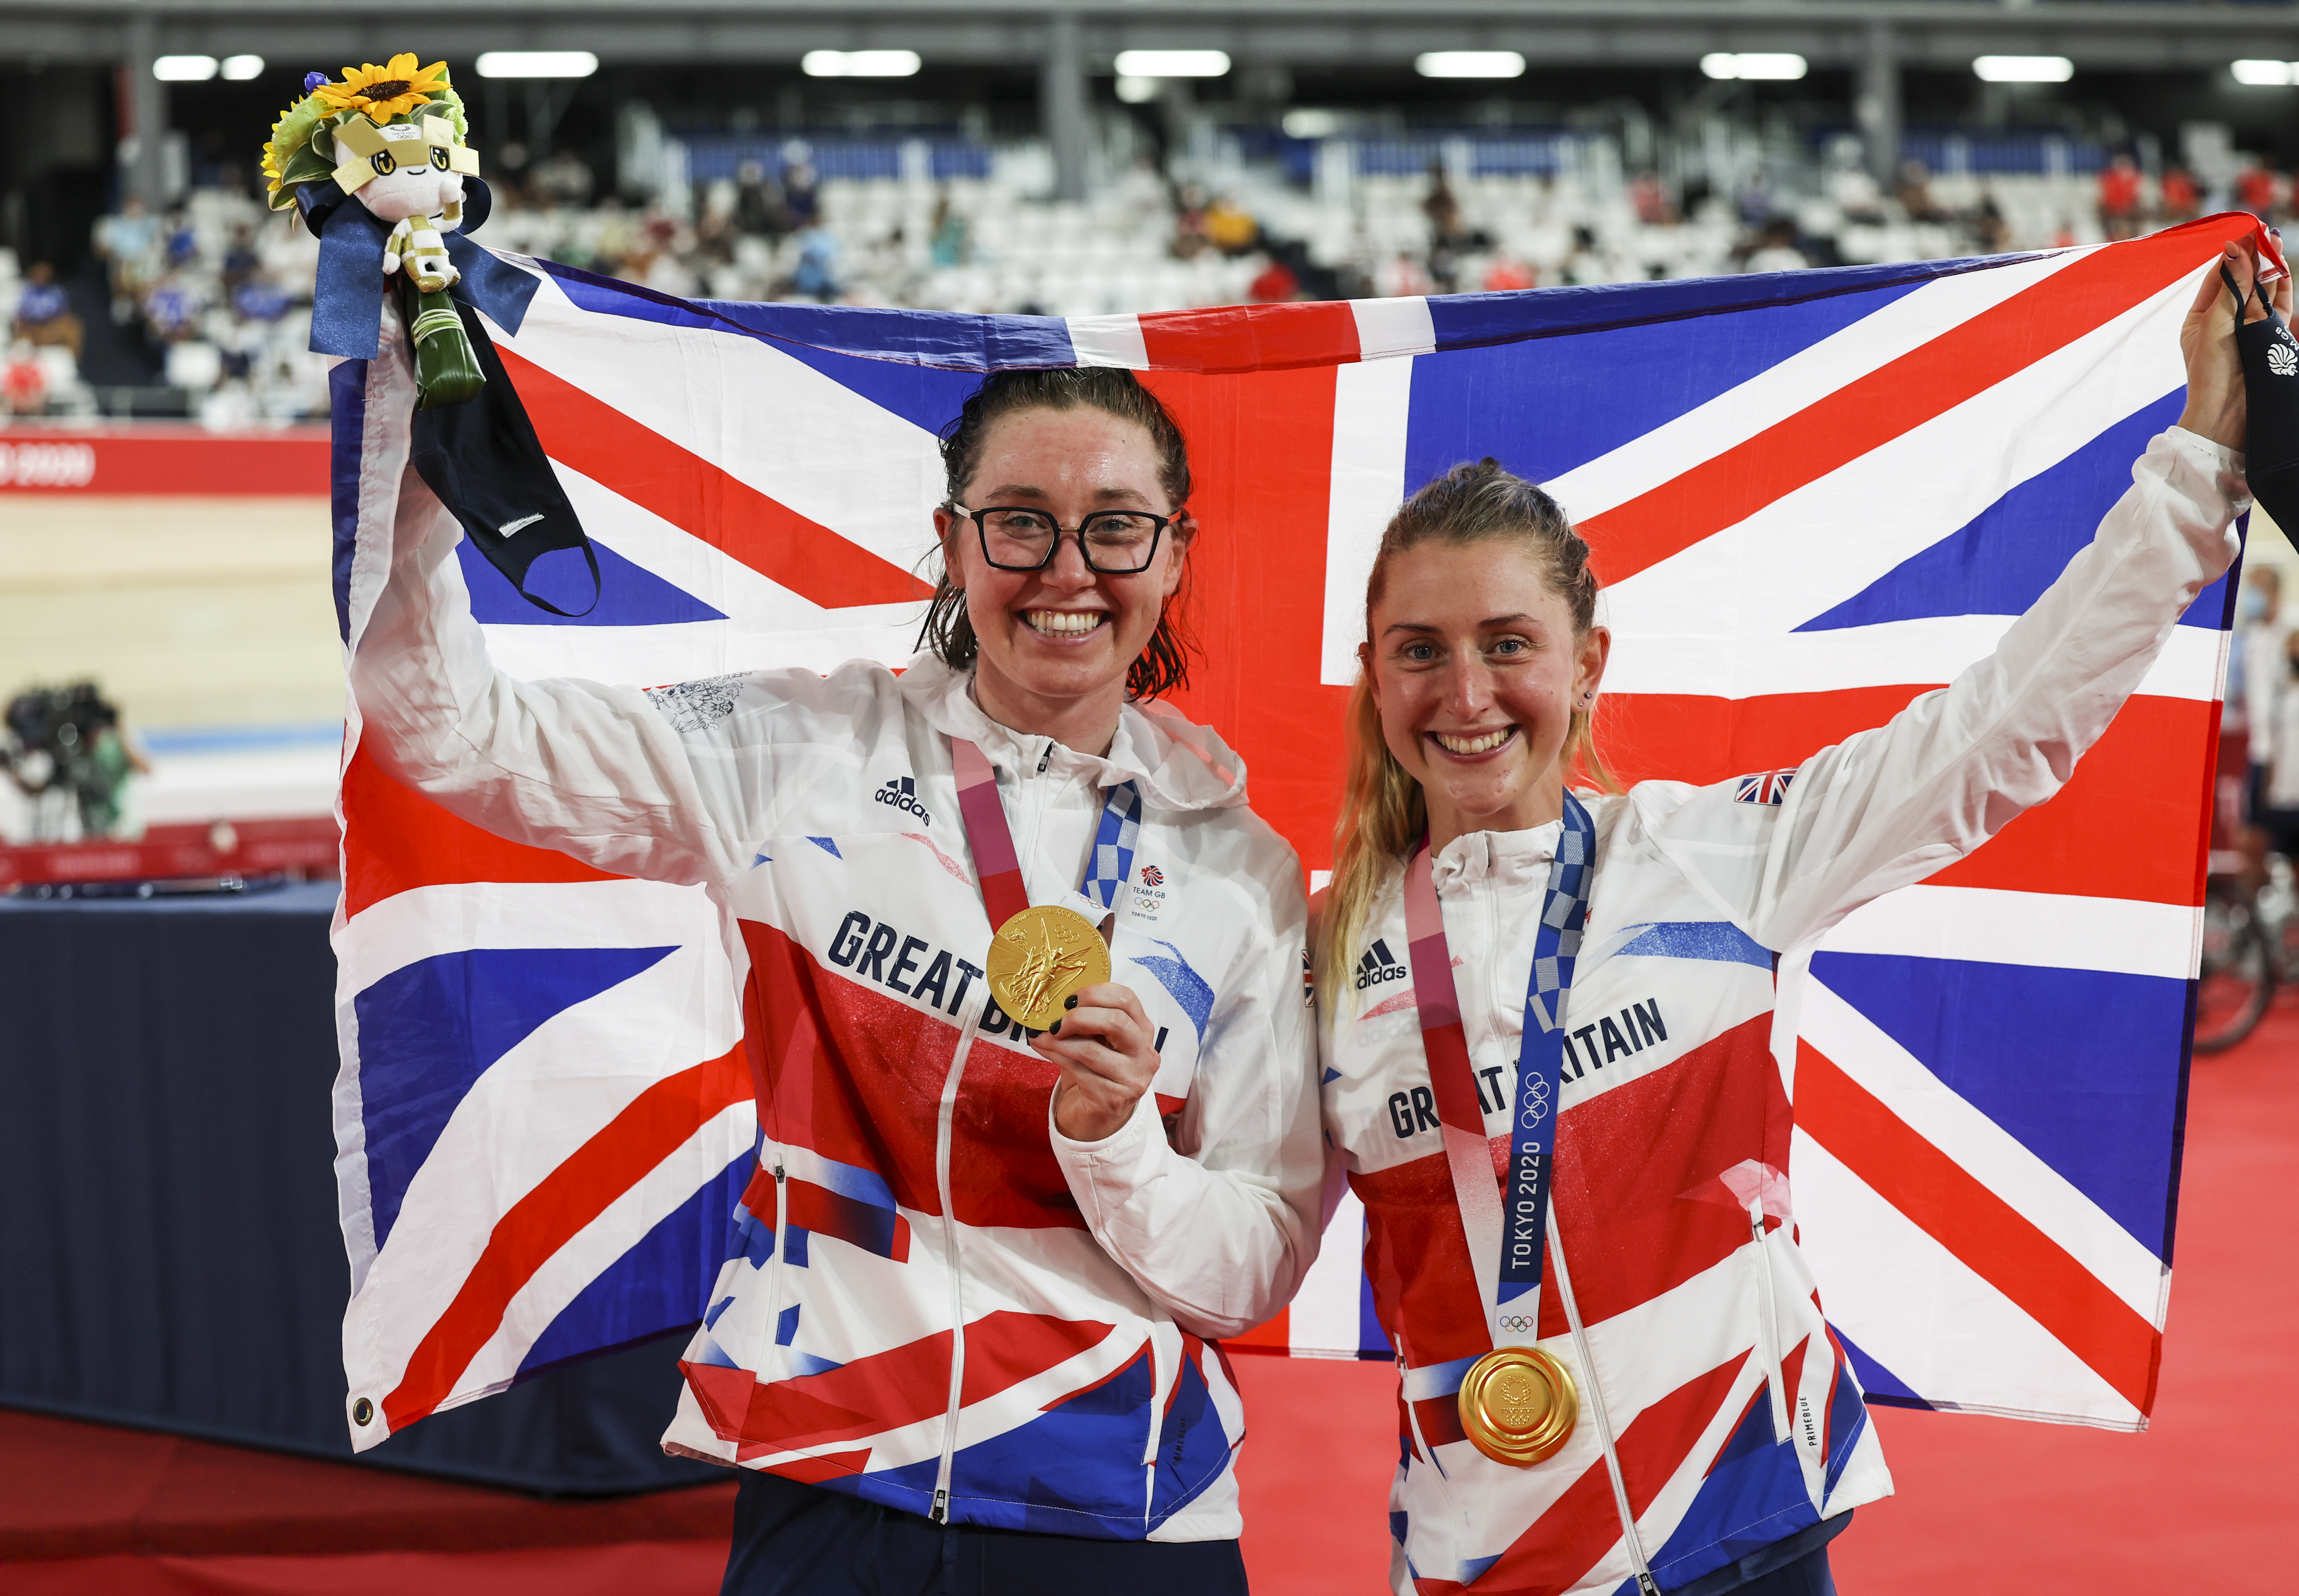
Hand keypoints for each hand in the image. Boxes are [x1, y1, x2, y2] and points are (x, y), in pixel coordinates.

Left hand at [1032, 981, 1160, 1142]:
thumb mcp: (1096, 1040)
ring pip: (1091, 1049)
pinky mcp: (1113, 1099)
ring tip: (1041, 1035)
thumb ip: (1086, 1021)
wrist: (1096, 1116)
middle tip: (1054, 1021)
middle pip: (1115, 1021)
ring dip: (1058, 1040)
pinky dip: (1055, 1056)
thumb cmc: (1095, 1071)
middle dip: (1078, 1016)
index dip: (1096, 992)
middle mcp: (1145, 1054)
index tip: (1069, 999)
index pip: (1127, 999)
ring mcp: (1132, 1078)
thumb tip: (1051, 1003)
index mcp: (1143, 1030)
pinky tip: (1042, 1048)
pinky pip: (1078, 1071)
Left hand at [2179, 239, 2290, 449]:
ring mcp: (2248, 330)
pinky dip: (2282, 290)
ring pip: (2263, 293)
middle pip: (2244, 282)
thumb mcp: (2215, 324)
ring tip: (2276, 245)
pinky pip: (2278, 309)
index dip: (2234, 256)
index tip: (2247, 234)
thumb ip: (2230, 288)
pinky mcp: (2268, 338)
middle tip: (2267, 235)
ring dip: (2270, 270)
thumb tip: (2234, 250)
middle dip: (2256, 258)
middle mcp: (2225, 321)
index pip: (2220, 277)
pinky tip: (2283, 272)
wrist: (2227, 414)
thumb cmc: (2211, 372)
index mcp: (2202, 317)